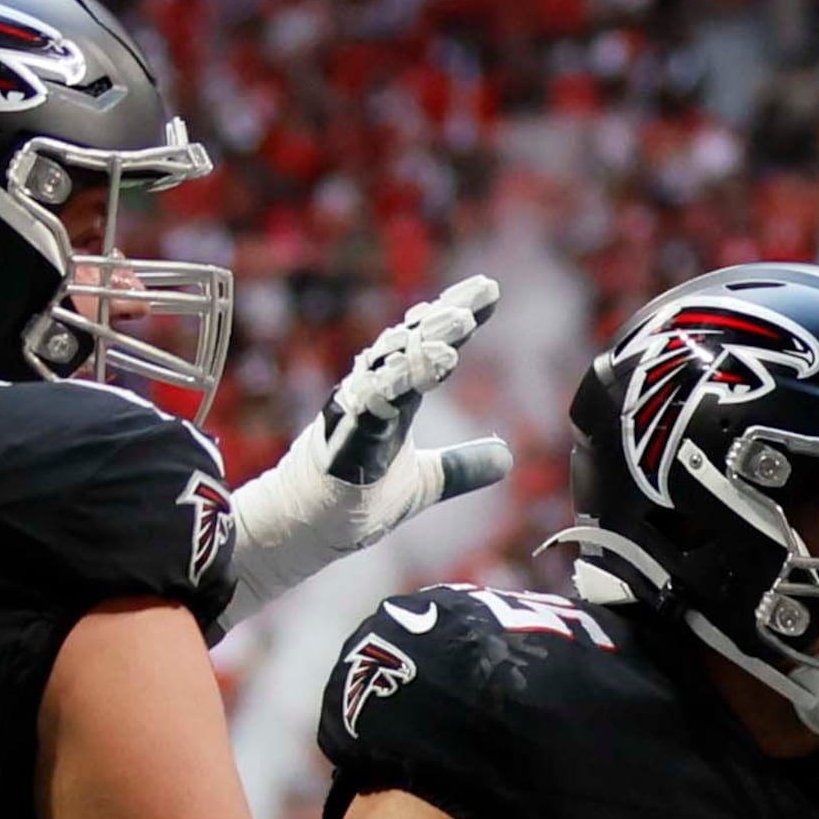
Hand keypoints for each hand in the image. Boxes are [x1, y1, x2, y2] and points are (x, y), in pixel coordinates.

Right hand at [220, 276, 517, 622]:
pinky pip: (364, 409)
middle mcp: (372, 393)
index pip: (428, 345)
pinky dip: (388, 388)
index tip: (490, 290)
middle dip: (444, 318)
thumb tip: (508, 458)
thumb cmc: (361, 495)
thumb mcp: (426, 482)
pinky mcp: (340, 442)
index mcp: (394, 395)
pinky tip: (414, 372)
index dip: (456, 316)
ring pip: (387, 369)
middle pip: (410, 344)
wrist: (310, 528)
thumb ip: (463, 467)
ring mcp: (352, 413)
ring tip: (456, 329)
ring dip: (421, 348)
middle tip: (480, 295)